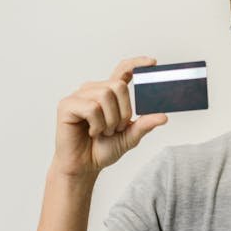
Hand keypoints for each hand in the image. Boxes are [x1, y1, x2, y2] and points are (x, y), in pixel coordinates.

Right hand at [52, 57, 167, 176]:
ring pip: (105, 96)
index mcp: (108, 94)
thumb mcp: (129, 137)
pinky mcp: (67, 105)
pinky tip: (91, 132)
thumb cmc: (102, 149)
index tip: (152, 63)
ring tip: (103, 132)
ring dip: (110, 120)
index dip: (136, 64)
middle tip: (116, 129)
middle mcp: (93, 90)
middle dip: (123, 112)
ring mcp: (79, 96)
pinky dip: (97, 124)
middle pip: (118, 86)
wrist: (84, 167)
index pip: (122, 70)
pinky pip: (91, 107)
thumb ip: (144, 125)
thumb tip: (163, 117)